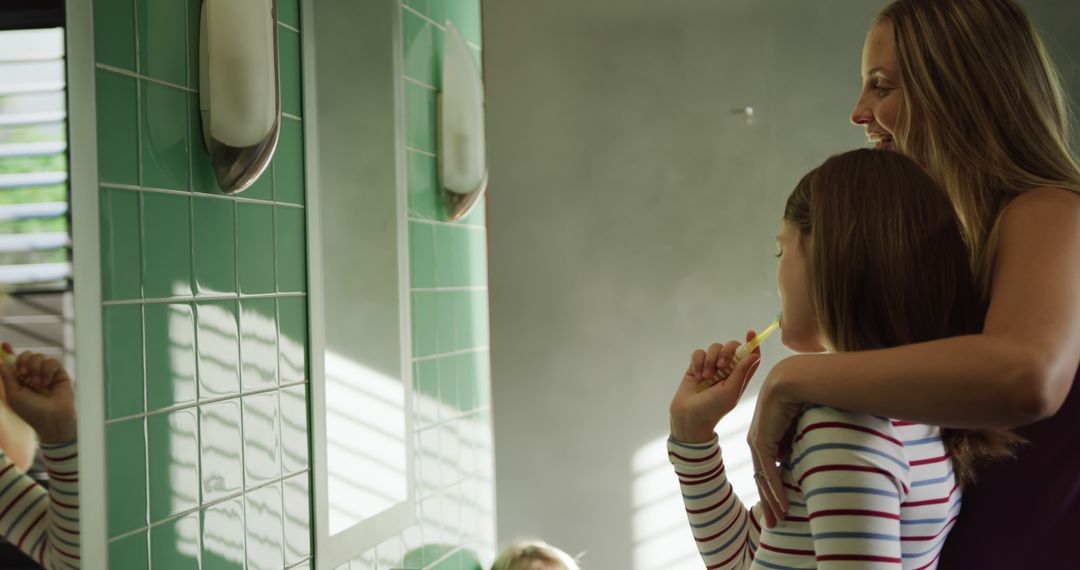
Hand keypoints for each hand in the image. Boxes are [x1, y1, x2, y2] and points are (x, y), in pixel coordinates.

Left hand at [0, 345, 76, 443]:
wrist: (52, 417)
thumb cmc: (31, 410)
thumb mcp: (14, 395)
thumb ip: (7, 377)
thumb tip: (1, 362)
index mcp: (20, 380)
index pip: (14, 362)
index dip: (9, 352)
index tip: (4, 344)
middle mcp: (33, 374)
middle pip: (26, 355)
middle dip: (23, 361)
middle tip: (23, 373)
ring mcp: (46, 373)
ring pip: (39, 356)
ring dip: (36, 368)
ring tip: (37, 384)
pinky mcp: (59, 373)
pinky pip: (52, 361)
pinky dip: (47, 371)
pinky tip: (47, 383)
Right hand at [669, 331, 762, 442]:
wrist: (689, 415)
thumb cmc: (713, 408)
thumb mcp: (731, 391)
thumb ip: (742, 372)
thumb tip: (755, 354)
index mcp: (740, 376)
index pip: (750, 356)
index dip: (752, 344)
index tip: (750, 334)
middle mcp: (727, 369)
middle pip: (732, 347)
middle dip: (727, 351)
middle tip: (722, 365)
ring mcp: (711, 366)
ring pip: (714, 348)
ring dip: (710, 360)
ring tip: (706, 377)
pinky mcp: (697, 366)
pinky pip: (699, 353)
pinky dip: (698, 362)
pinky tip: (697, 375)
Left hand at [746, 356, 803, 527]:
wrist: (793, 380)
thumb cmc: (802, 398)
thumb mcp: (799, 426)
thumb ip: (796, 442)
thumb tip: (798, 456)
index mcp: (766, 436)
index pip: (768, 469)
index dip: (774, 489)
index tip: (781, 508)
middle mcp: (758, 440)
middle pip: (763, 477)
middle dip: (769, 502)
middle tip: (774, 523)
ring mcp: (758, 441)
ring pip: (764, 478)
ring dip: (772, 501)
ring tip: (778, 521)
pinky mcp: (762, 441)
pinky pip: (769, 471)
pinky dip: (776, 489)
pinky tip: (782, 505)